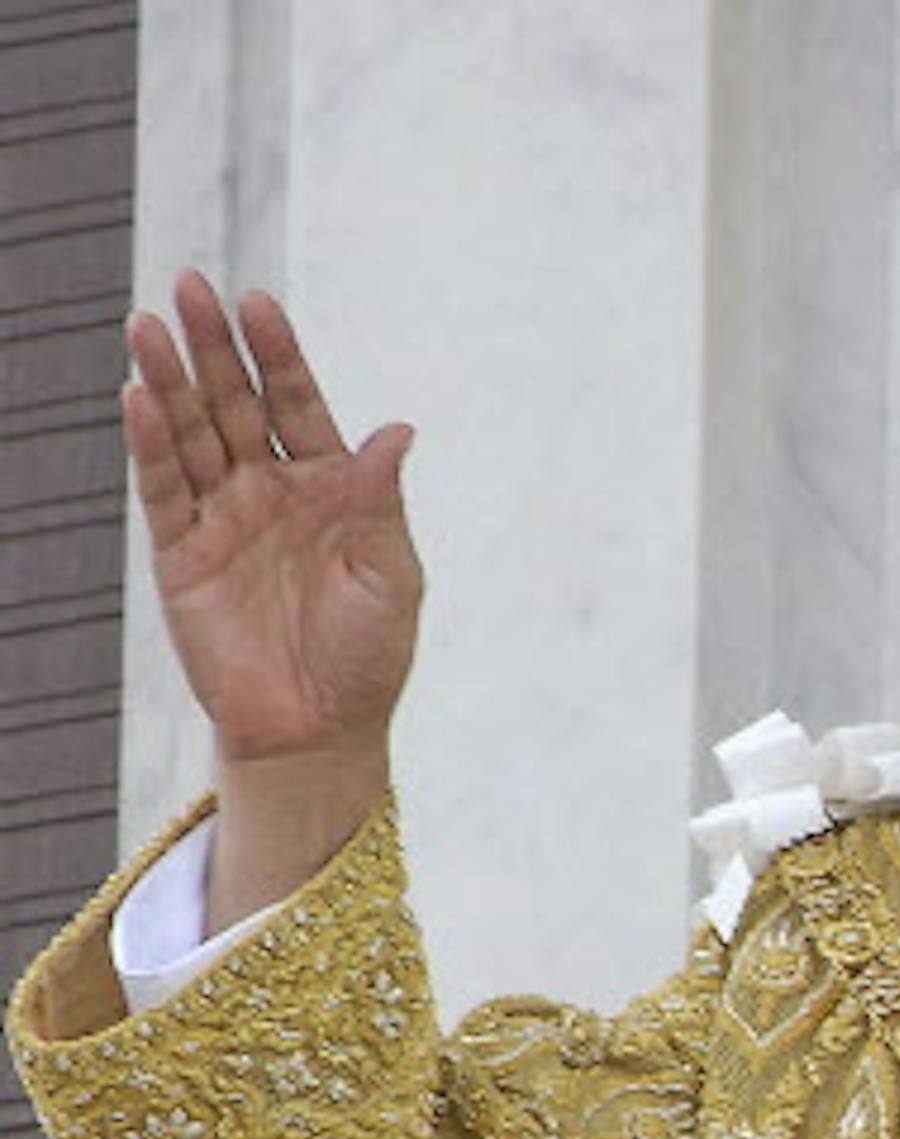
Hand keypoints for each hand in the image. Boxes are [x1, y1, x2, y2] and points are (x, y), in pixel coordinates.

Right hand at [123, 271, 421, 764]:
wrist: (320, 731)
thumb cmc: (368, 657)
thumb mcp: (392, 576)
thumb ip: (384, 501)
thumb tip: (399, 428)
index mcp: (331, 489)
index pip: (298, 404)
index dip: (279, 355)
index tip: (259, 302)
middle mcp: (271, 492)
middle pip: (236, 403)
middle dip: (213, 347)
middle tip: (190, 284)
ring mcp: (223, 519)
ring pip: (190, 435)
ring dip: (168, 381)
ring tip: (148, 324)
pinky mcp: (182, 556)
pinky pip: (162, 490)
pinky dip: (150, 444)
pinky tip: (137, 396)